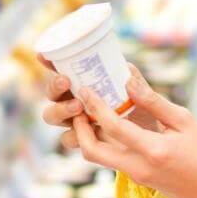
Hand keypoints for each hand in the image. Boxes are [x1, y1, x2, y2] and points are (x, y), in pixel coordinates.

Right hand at [41, 60, 160, 146]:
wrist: (153, 140)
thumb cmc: (145, 110)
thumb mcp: (143, 92)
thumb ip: (137, 82)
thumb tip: (127, 74)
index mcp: (84, 83)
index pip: (61, 70)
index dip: (49, 62)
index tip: (43, 55)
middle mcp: (74, 100)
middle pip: (51, 93)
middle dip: (54, 86)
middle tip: (67, 81)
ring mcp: (75, 121)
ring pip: (51, 115)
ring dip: (60, 109)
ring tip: (78, 107)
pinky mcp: (82, 141)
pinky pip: (67, 138)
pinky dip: (73, 134)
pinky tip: (85, 129)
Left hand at [68, 68, 196, 197]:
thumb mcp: (183, 120)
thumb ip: (153, 102)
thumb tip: (127, 80)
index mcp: (153, 151)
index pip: (113, 127)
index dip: (95, 106)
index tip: (85, 89)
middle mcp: (138, 168)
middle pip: (92, 151)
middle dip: (79, 128)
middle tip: (77, 105)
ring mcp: (135, 177)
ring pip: (98, 158)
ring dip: (87, 136)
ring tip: (88, 112)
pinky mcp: (136, 179)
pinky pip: (110, 160)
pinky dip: (102, 142)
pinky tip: (106, 124)